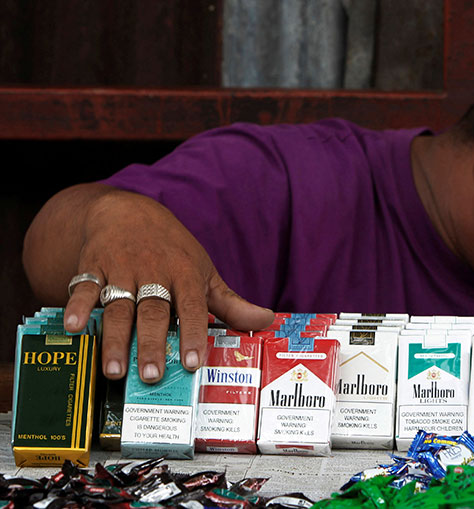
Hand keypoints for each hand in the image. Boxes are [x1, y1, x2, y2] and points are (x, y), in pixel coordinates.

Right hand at [61, 188, 273, 381]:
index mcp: (185, 276)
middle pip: (152, 312)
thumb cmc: (173, 251)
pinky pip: (84, 288)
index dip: (193, 334)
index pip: (193, 308)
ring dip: (115, 338)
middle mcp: (154, 273)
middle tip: (152, 376)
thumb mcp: (204, 273)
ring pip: (118, 307)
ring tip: (114, 370)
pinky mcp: (93, 267)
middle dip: (151, 344)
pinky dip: (75, 306)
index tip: (192, 363)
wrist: (128, 212)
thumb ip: (231, 303)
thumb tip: (266, 320)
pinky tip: (72, 327)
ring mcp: (122, 270)